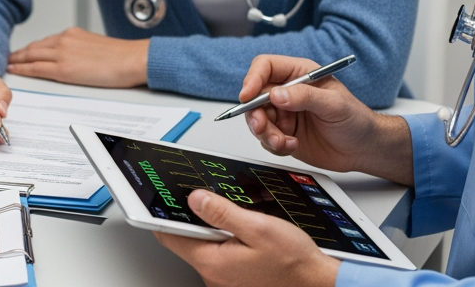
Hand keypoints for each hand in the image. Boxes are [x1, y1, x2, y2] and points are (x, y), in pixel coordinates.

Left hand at [6, 27, 149, 86]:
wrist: (132, 59)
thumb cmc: (120, 57)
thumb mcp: (95, 46)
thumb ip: (79, 49)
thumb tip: (72, 58)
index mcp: (72, 34)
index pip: (44, 42)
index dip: (30, 49)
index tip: (21, 53)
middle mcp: (64, 40)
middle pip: (33, 48)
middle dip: (19, 54)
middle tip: (8, 59)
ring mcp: (62, 53)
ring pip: (31, 56)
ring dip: (17, 61)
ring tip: (8, 66)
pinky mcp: (63, 69)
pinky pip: (36, 69)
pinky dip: (23, 70)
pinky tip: (15, 71)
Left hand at [155, 189, 338, 286]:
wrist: (318, 282)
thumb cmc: (294, 261)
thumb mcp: (258, 227)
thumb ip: (223, 213)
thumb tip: (196, 198)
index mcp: (212, 261)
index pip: (169, 235)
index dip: (161, 212)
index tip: (156, 195)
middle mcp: (213, 273)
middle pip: (185, 238)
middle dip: (190, 215)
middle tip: (202, 196)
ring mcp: (223, 277)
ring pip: (203, 243)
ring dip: (209, 225)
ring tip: (229, 212)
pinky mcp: (234, 276)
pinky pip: (218, 252)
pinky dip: (222, 236)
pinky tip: (239, 227)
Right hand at [239, 55, 412, 184]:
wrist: (363, 149)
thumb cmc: (356, 120)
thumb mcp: (334, 105)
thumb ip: (305, 97)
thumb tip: (277, 95)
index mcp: (300, 74)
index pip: (265, 67)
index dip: (252, 78)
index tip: (247, 96)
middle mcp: (288, 92)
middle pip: (255, 96)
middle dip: (255, 114)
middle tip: (262, 127)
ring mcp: (284, 113)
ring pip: (257, 119)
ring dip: (265, 133)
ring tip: (283, 141)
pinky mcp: (283, 133)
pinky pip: (265, 138)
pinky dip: (274, 145)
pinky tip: (293, 145)